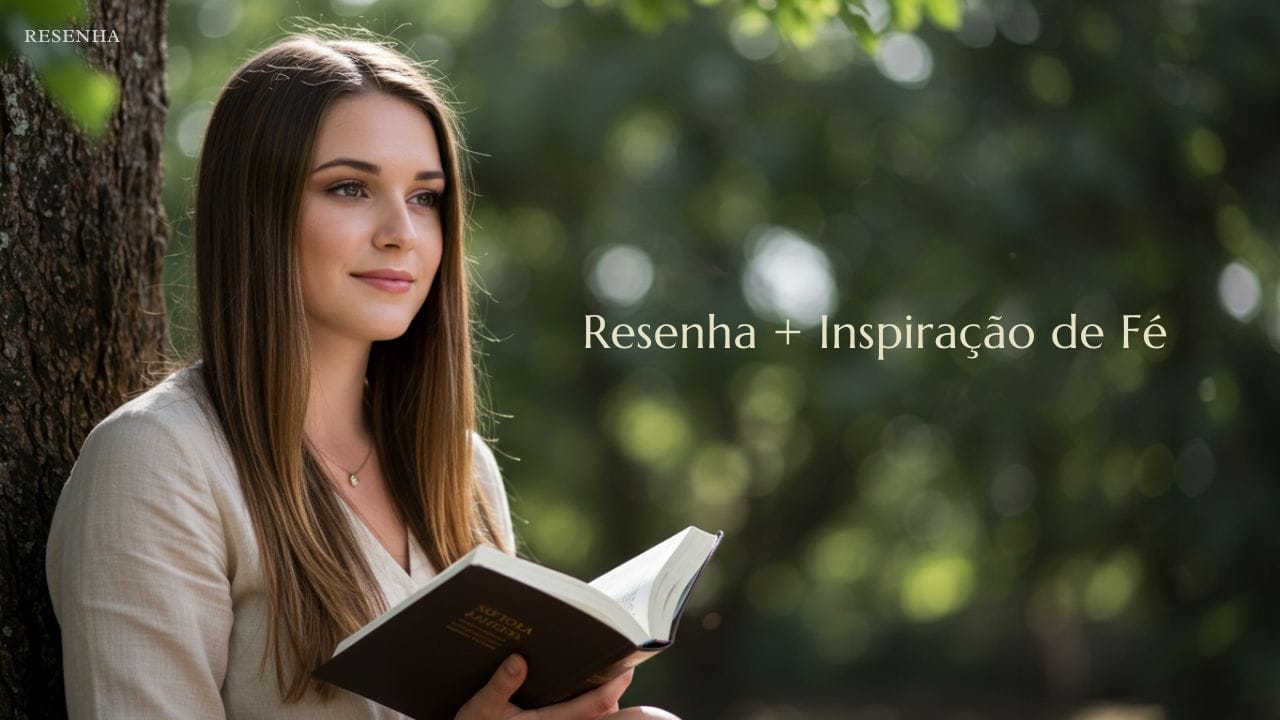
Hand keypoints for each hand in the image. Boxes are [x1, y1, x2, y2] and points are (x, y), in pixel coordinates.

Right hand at [455, 655, 633, 719]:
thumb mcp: (480, 708)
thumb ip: (499, 686)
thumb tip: (518, 660)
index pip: (595, 706)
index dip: (616, 686)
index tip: (629, 665)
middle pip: (603, 712)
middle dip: (614, 689)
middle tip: (618, 660)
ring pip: (594, 716)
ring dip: (600, 697)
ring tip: (600, 668)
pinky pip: (580, 717)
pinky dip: (587, 703)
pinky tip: (577, 682)